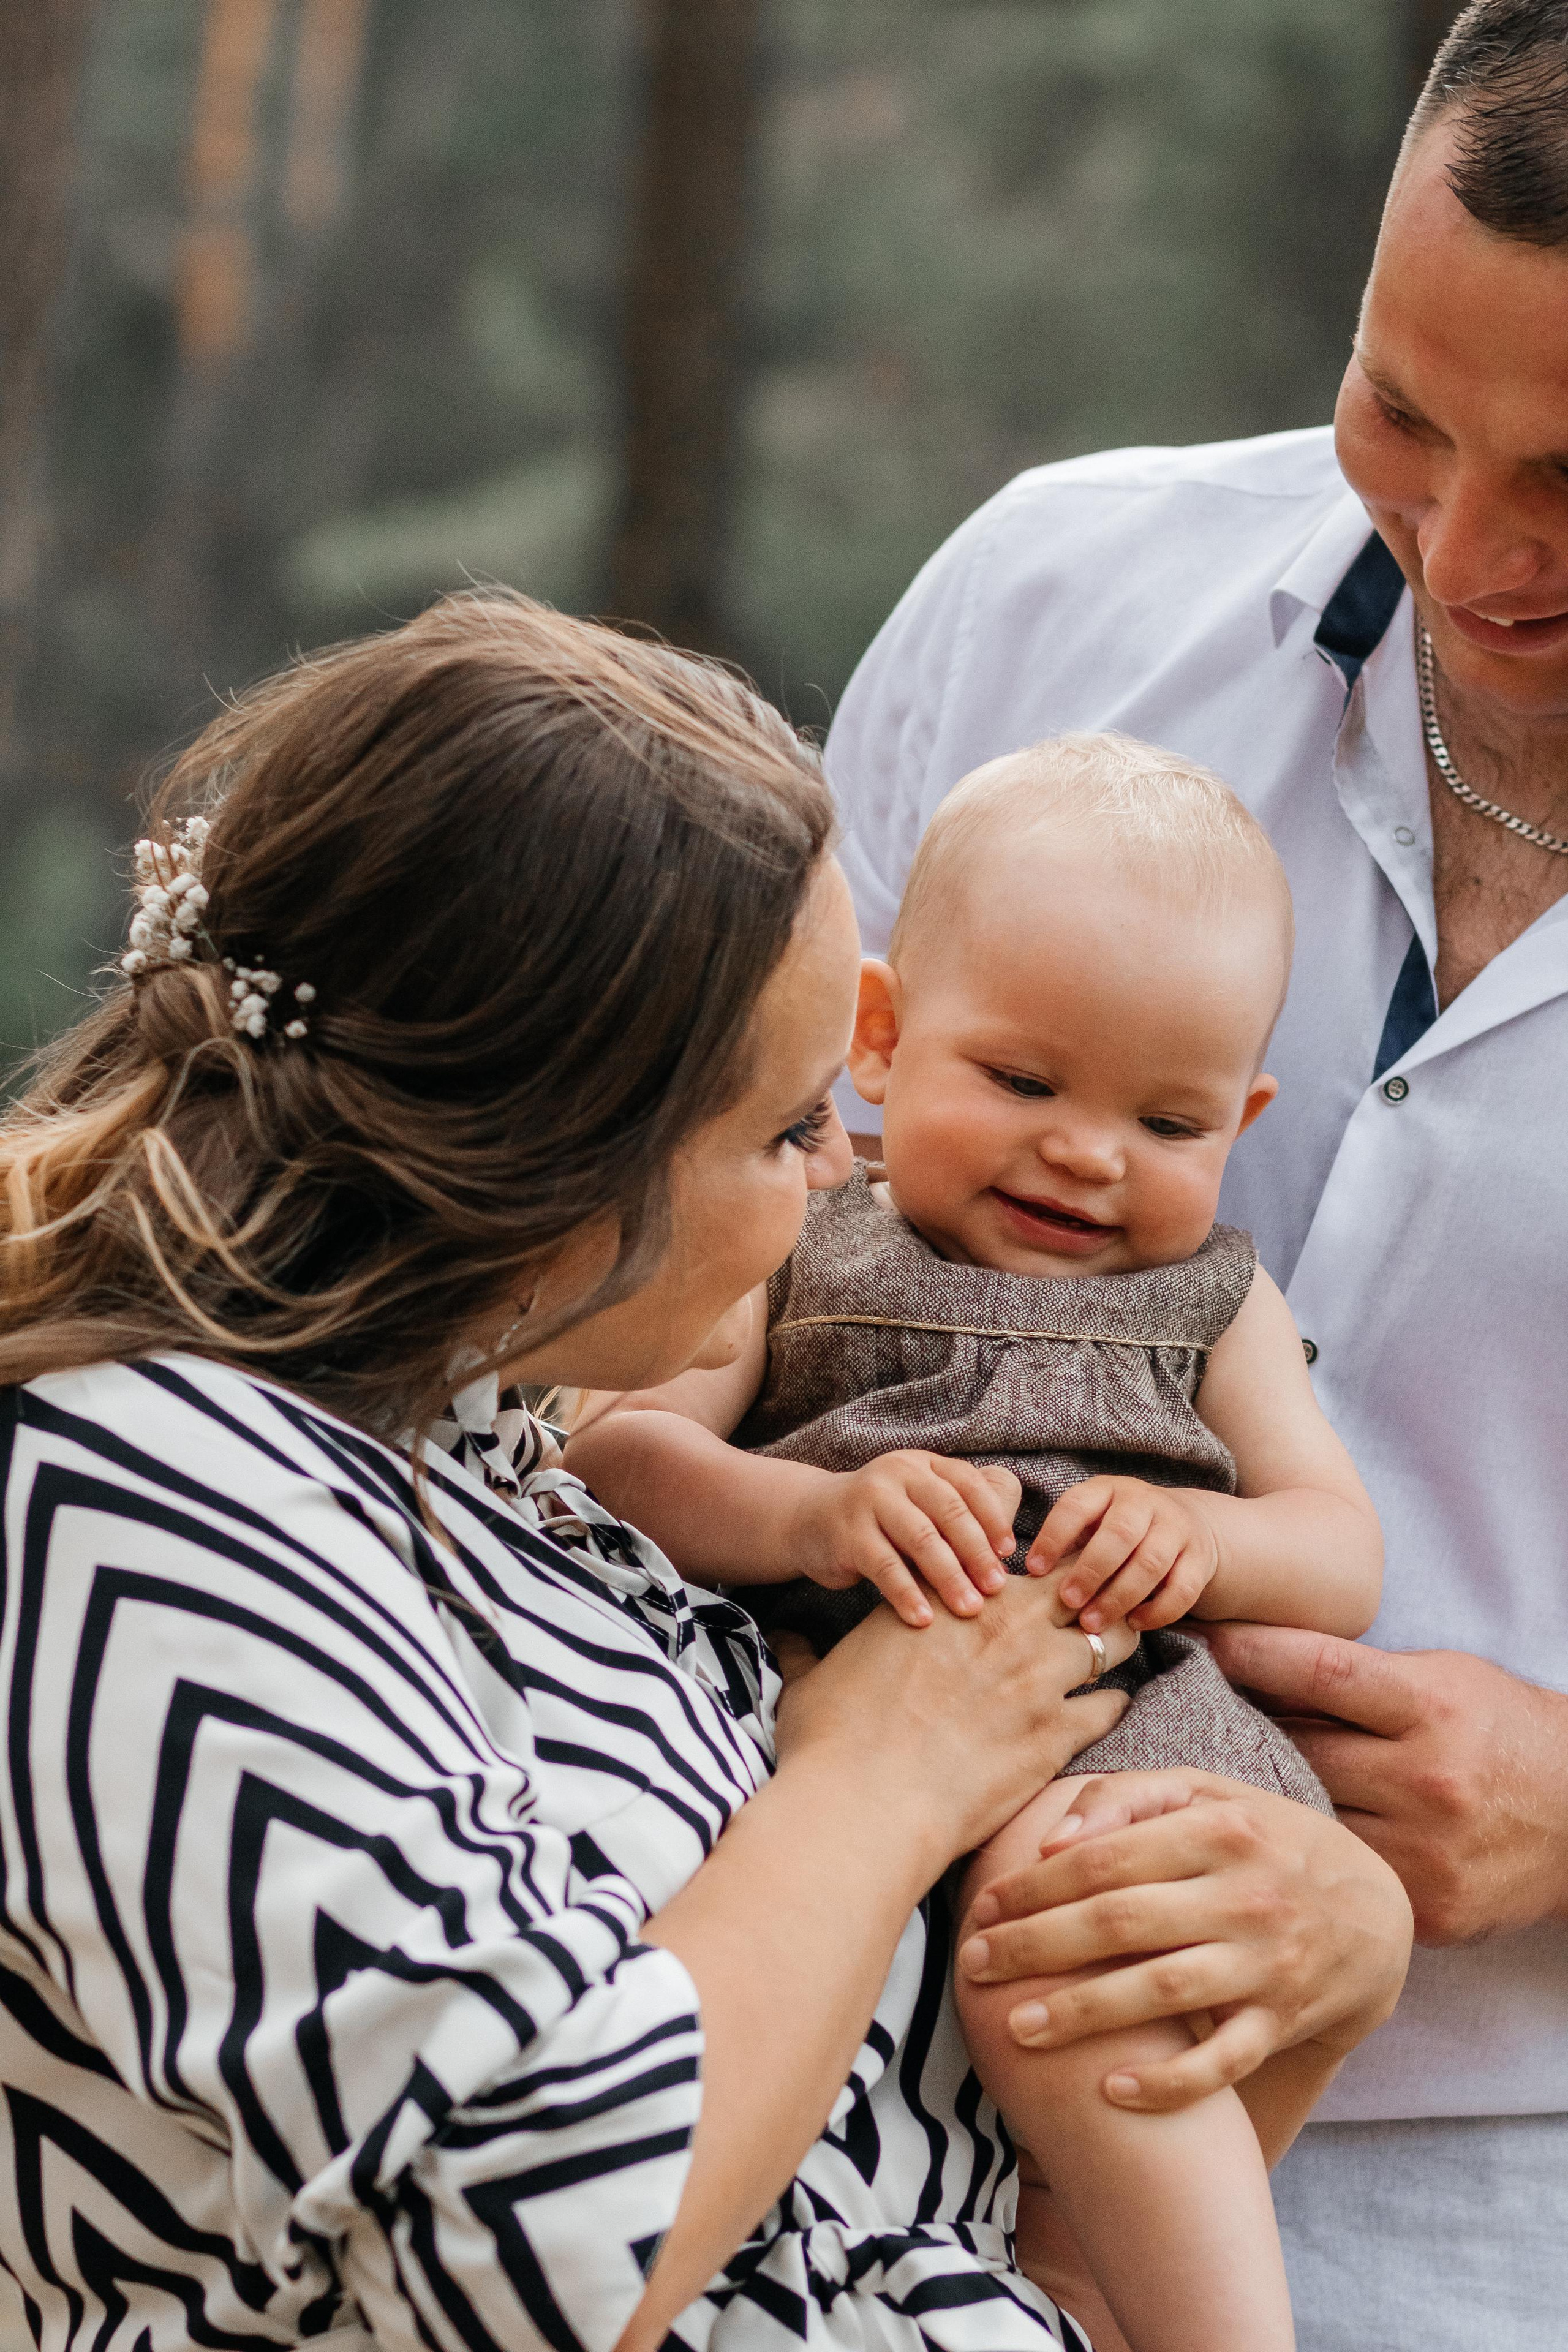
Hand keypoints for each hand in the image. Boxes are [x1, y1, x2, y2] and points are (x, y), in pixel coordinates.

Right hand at [776, 1576, 1136, 1862]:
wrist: (861, 1807)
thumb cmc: (832, 1743)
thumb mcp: (811, 1681)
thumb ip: (806, 1651)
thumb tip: (783, 1637)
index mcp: (945, 1603)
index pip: (1009, 1565)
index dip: (1027, 1579)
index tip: (1029, 1596)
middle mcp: (998, 1627)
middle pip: (1071, 1586)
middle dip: (1083, 1596)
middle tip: (1083, 1615)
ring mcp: (1035, 1678)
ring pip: (1106, 1639)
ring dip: (1108, 1647)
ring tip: (1104, 1660)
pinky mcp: (1056, 1734)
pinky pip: (1110, 1705)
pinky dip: (1109, 1707)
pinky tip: (1102, 1713)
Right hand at [790, 1450, 1022, 1627]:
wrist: (809, 1517)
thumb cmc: (879, 1520)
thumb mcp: (914, 1505)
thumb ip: (950, 1519)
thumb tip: (1003, 1560)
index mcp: (922, 1464)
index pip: (968, 1485)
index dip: (993, 1519)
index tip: (1008, 1554)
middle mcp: (897, 1473)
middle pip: (949, 1511)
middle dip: (976, 1553)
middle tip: (995, 1589)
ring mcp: (869, 1500)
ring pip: (920, 1538)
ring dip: (949, 1577)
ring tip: (968, 1609)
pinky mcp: (847, 1532)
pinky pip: (884, 1566)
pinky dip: (906, 1594)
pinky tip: (922, 1619)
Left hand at [956, 1767, 1411, 2109]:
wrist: (1370, 1911)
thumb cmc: (1260, 1841)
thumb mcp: (1206, 1795)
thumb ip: (1128, 1798)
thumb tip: (1053, 1839)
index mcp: (1217, 1829)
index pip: (1107, 1856)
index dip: (1037, 1884)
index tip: (984, 1906)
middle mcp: (1243, 1895)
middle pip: (1121, 1922)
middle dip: (1037, 1947)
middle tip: (974, 1965)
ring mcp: (1266, 1962)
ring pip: (1162, 1992)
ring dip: (1083, 2013)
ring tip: (1017, 2027)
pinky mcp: (1282, 2020)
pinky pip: (1221, 2061)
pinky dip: (1169, 2083)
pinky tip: (1111, 2090)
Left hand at [1029, 1476, 1219, 1632]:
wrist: (1187, 1524)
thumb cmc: (1117, 1532)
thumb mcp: (1091, 1523)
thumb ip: (1066, 1543)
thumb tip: (1024, 1575)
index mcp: (1107, 1490)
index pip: (1076, 1506)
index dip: (1053, 1537)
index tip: (1034, 1570)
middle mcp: (1144, 1503)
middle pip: (1119, 1534)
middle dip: (1090, 1571)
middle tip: (1068, 1602)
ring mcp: (1176, 1528)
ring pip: (1150, 1563)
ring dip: (1119, 1596)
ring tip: (1093, 1623)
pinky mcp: (1199, 1558)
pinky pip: (1183, 1588)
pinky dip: (1159, 1611)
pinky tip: (1134, 1625)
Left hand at [1204, 1623, 1567, 1944]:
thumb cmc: (1501, 1730)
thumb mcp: (1442, 1679)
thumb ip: (1357, 1677)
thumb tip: (1249, 1658)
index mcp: (1431, 1707)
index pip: (1318, 1671)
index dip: (1249, 1653)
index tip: (1198, 1643)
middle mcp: (1428, 1779)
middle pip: (1298, 1751)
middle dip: (1242, 1735)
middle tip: (1189, 1723)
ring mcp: (1428, 1851)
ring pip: (1308, 1823)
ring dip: (1264, 1805)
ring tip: (1223, 1790)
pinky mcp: (1428, 1911)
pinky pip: (1342, 1880)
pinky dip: (1308, 1862)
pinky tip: (1279, 1849)